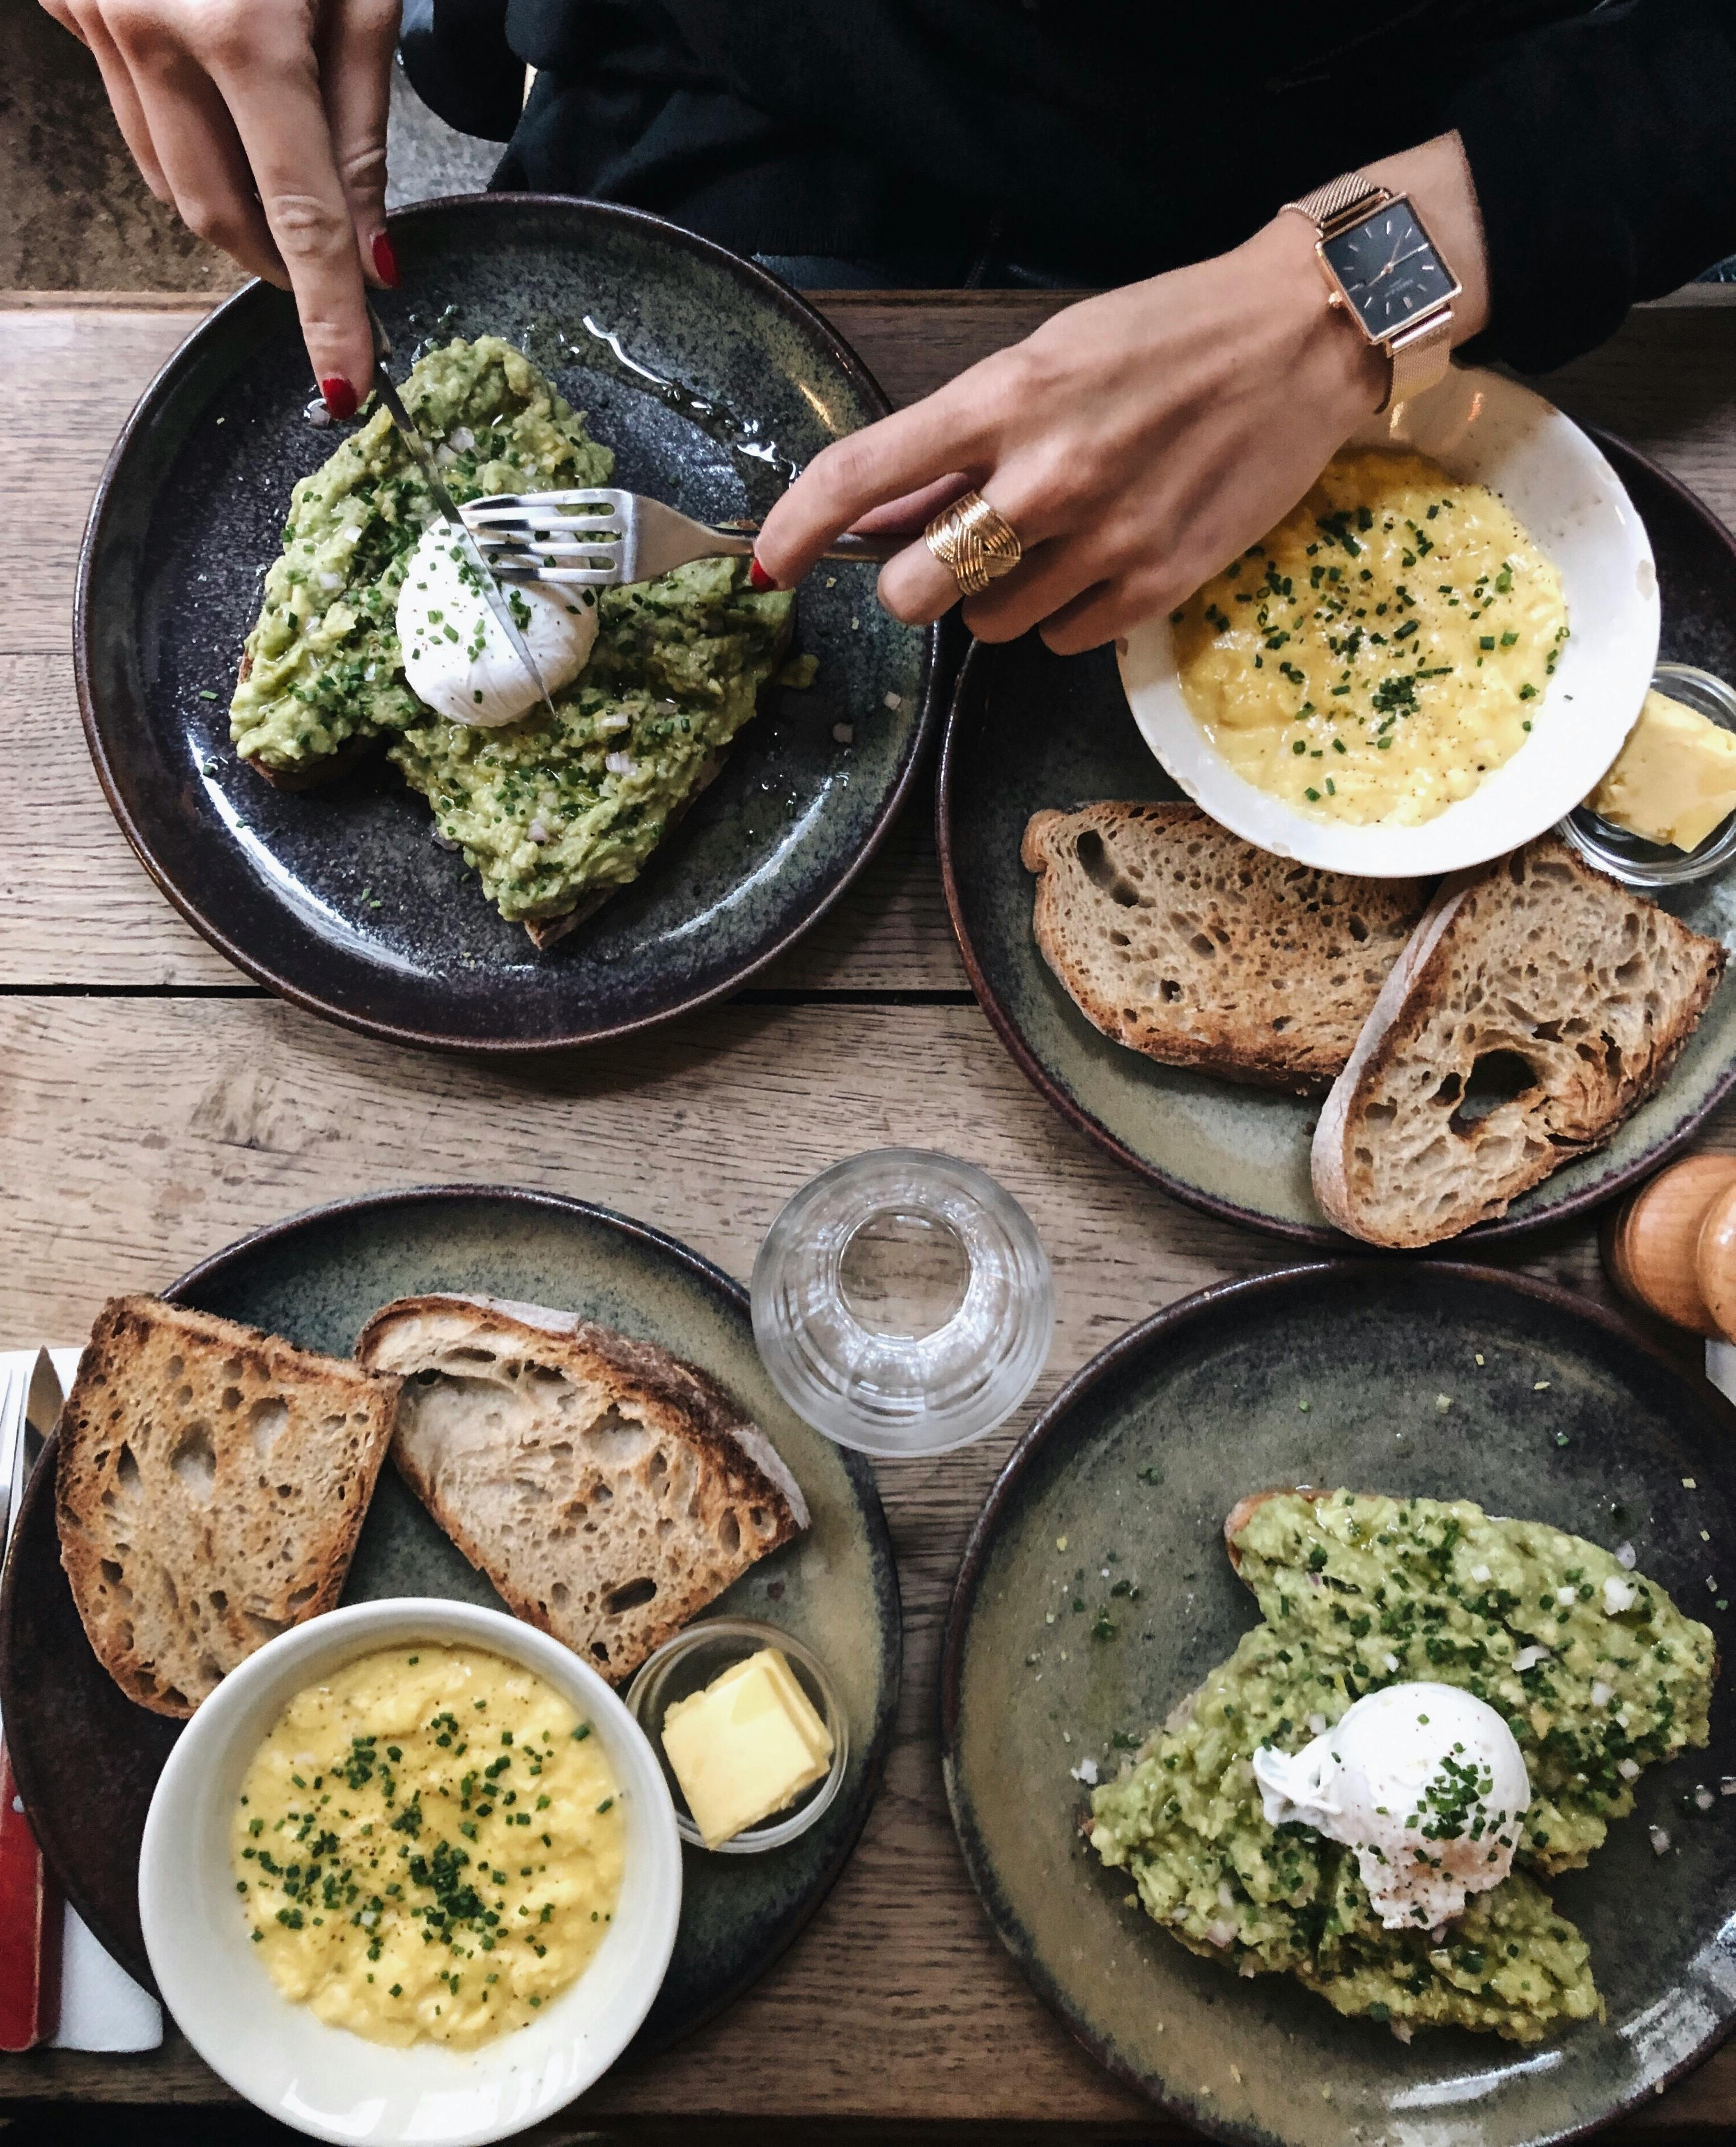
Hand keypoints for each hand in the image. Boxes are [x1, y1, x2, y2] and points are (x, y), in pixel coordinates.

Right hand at [40, 0, 399, 412]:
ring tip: (287, 196)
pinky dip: (186, 138)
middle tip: (333, 283)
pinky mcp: (67, 1)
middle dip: (280, 266)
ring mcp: (95, 17)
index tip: (348, 382)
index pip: (302, 221)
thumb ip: (363, 122)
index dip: (328, 313)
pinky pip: (130, 110)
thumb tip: (373, 247)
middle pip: (221, 217)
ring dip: (232, 211)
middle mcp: (153, 36)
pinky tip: (222, 103)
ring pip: (168, 175)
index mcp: (244, 34)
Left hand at [755, 133, 1489, 655]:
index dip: (798, 529)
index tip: (769, 564)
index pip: (863, 475)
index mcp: (1006, 399)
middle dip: (918, 582)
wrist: (1302, 339)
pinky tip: (1097, 561)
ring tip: (1050, 541)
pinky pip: (1060, 639)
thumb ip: (961, 442)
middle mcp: (1045, 476)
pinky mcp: (1157, 582)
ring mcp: (1104, 536)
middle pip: (916, 589)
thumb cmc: (1166, 338)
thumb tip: (879, 514)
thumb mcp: (1048, 359)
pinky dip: (1061, 614)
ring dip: (997, 596)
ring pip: (988, 625)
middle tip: (955, 550)